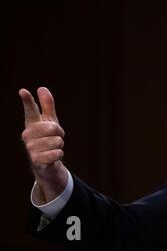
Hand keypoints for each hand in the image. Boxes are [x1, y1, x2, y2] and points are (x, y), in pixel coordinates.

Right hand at [19, 87, 67, 202]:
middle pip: (54, 128)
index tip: (23, 91)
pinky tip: (51, 157)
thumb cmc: (47, 138)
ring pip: (58, 141)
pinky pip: (58, 153)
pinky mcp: (36, 160)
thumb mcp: (49, 121)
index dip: (28, 100)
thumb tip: (42, 88)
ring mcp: (31, 148)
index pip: (30, 110)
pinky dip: (59, 155)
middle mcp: (28, 135)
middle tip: (54, 137)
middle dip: (60, 133)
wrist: (46, 162)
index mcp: (31, 123)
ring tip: (51, 148)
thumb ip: (46, 105)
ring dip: (59, 145)